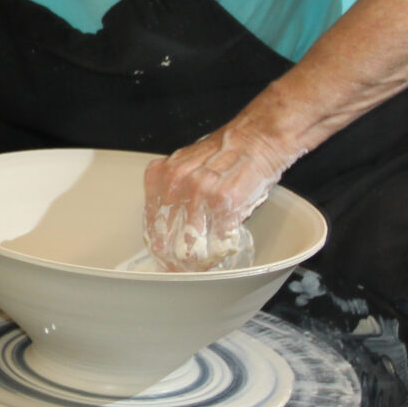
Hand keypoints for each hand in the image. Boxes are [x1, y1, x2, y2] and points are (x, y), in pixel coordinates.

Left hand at [142, 125, 290, 271]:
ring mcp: (201, 194)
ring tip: (206, 259)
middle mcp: (178, 185)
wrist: (256, 138)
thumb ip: (171, 194)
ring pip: (190, 249)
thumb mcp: (185, 166)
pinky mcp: (226, 204)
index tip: (166, 261)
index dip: (159, 250)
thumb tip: (163, 232)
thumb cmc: (223, 153)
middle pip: (167, 243)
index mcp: (162, 176)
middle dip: (176, 261)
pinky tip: (225, 243)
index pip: (151, 227)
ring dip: (200, 260)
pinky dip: (222, 249)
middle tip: (186, 268)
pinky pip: (218, 243)